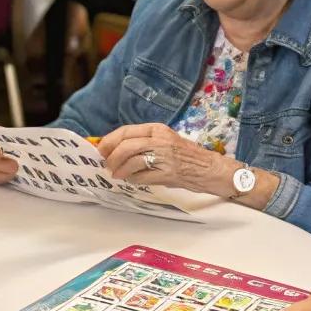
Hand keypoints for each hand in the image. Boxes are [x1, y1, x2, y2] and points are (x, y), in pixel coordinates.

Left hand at [97, 122, 231, 194]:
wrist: (209, 168)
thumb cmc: (186, 156)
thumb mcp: (165, 141)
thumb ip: (144, 142)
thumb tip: (116, 148)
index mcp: (158, 129)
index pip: (126, 131)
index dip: (109, 141)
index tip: (101, 150)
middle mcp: (160, 140)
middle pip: (126, 145)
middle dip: (111, 157)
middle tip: (107, 165)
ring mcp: (164, 157)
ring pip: (131, 160)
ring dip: (120, 170)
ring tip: (117, 175)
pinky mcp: (167, 173)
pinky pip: (142, 177)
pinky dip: (132, 180)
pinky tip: (132, 181)